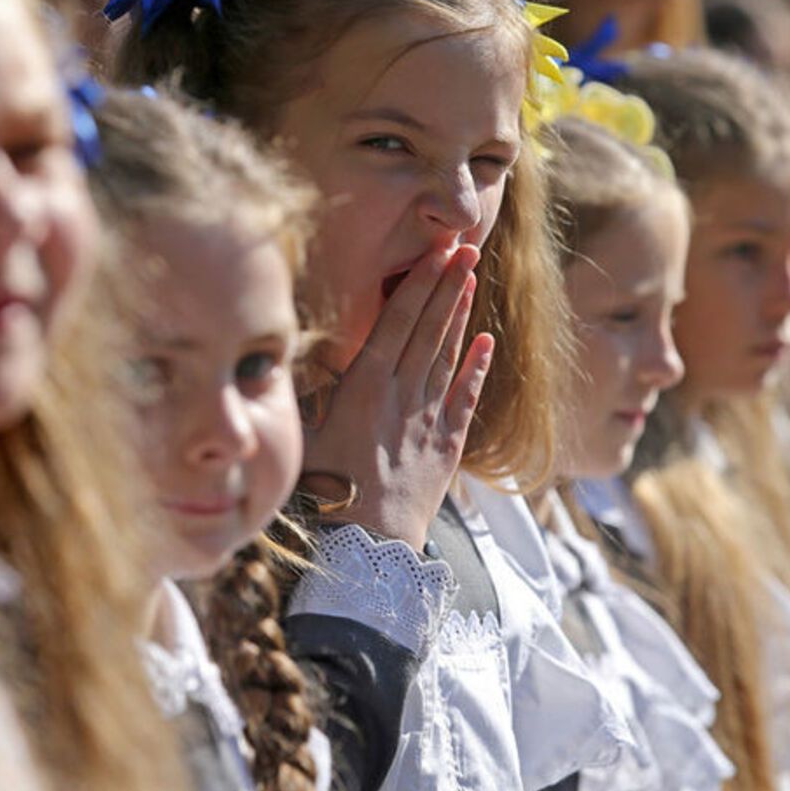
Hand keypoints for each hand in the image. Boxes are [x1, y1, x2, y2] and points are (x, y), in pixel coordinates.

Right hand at [301, 244, 493, 548]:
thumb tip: (302, 354)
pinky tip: (487, 341)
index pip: (398, 320)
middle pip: (428, 328)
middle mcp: (401, 395)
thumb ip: (312, 391)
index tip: (435, 250)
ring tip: (470, 276)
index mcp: (364, 387)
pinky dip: (478, 368)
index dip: (420, 282)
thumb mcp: (304, 432)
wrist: (367, 545)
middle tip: (463, 245)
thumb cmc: (321, 492)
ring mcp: (428, 418)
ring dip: (460, 314)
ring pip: (448, 355)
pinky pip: (465, 398)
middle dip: (446, 283)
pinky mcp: (446, 446)